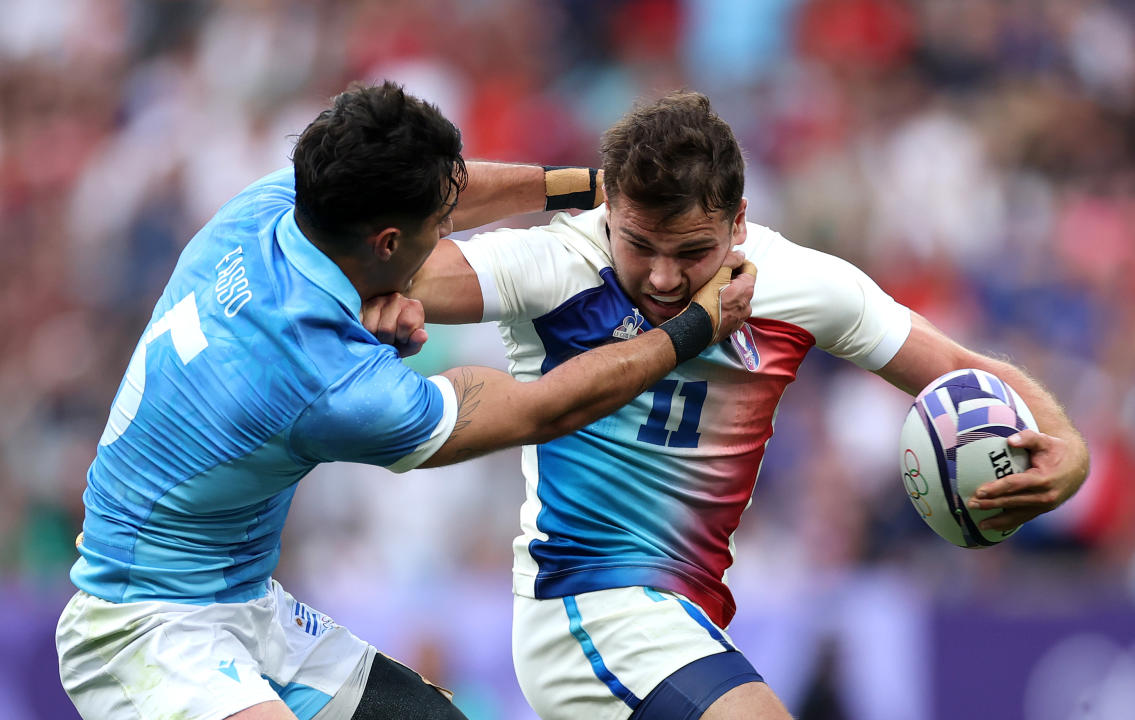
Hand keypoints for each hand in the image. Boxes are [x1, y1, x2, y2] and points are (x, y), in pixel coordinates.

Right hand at [361, 293, 428, 356]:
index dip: (403, 337)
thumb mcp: (412, 345)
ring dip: (375, 337)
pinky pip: (360, 325)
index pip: (406, 323)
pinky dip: (365, 333)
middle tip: (389, 340)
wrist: (388, 334)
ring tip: (380, 336)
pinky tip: (371, 332)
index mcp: (414, 306)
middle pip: (387, 328)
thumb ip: (417, 342)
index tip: (403, 339)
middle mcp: (397, 298)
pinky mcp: (362, 305)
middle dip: (387, 340)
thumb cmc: (402, 339)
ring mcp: (378, 299)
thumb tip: (422, 335)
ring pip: (372, 327)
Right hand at [689, 250, 756, 343]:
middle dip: (733, 279)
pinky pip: (733, 312)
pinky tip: (714, 307)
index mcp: (747, 289)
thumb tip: (739, 255)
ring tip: (713, 294)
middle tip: (717, 278)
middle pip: (744, 284)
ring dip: (729, 294)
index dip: (739, 262)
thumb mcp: (716, 276)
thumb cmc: (706, 303)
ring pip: (738, 299)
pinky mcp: (733, 327)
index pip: (751, 268)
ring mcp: (741, 317)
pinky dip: (726, 307)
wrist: (697, 330)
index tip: (728, 263)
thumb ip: (730, 262)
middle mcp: (748, 304)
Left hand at [966, 429, 1090, 530]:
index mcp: (1044, 479)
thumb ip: (1028, 438)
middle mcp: (1045, 495)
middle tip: (971, 504)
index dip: (996, 489)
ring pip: (1018, 514)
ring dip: (998, 519)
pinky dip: (1008, 524)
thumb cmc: (1056, 450)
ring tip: (979, 523)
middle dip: (991, 504)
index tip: (979, 492)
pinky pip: (1023, 518)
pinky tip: (992, 527)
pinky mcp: (1043, 510)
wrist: (1078, 467)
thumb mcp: (1044, 440)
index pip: (1015, 485)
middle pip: (1013, 501)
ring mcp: (1045, 505)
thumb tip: (1010, 440)